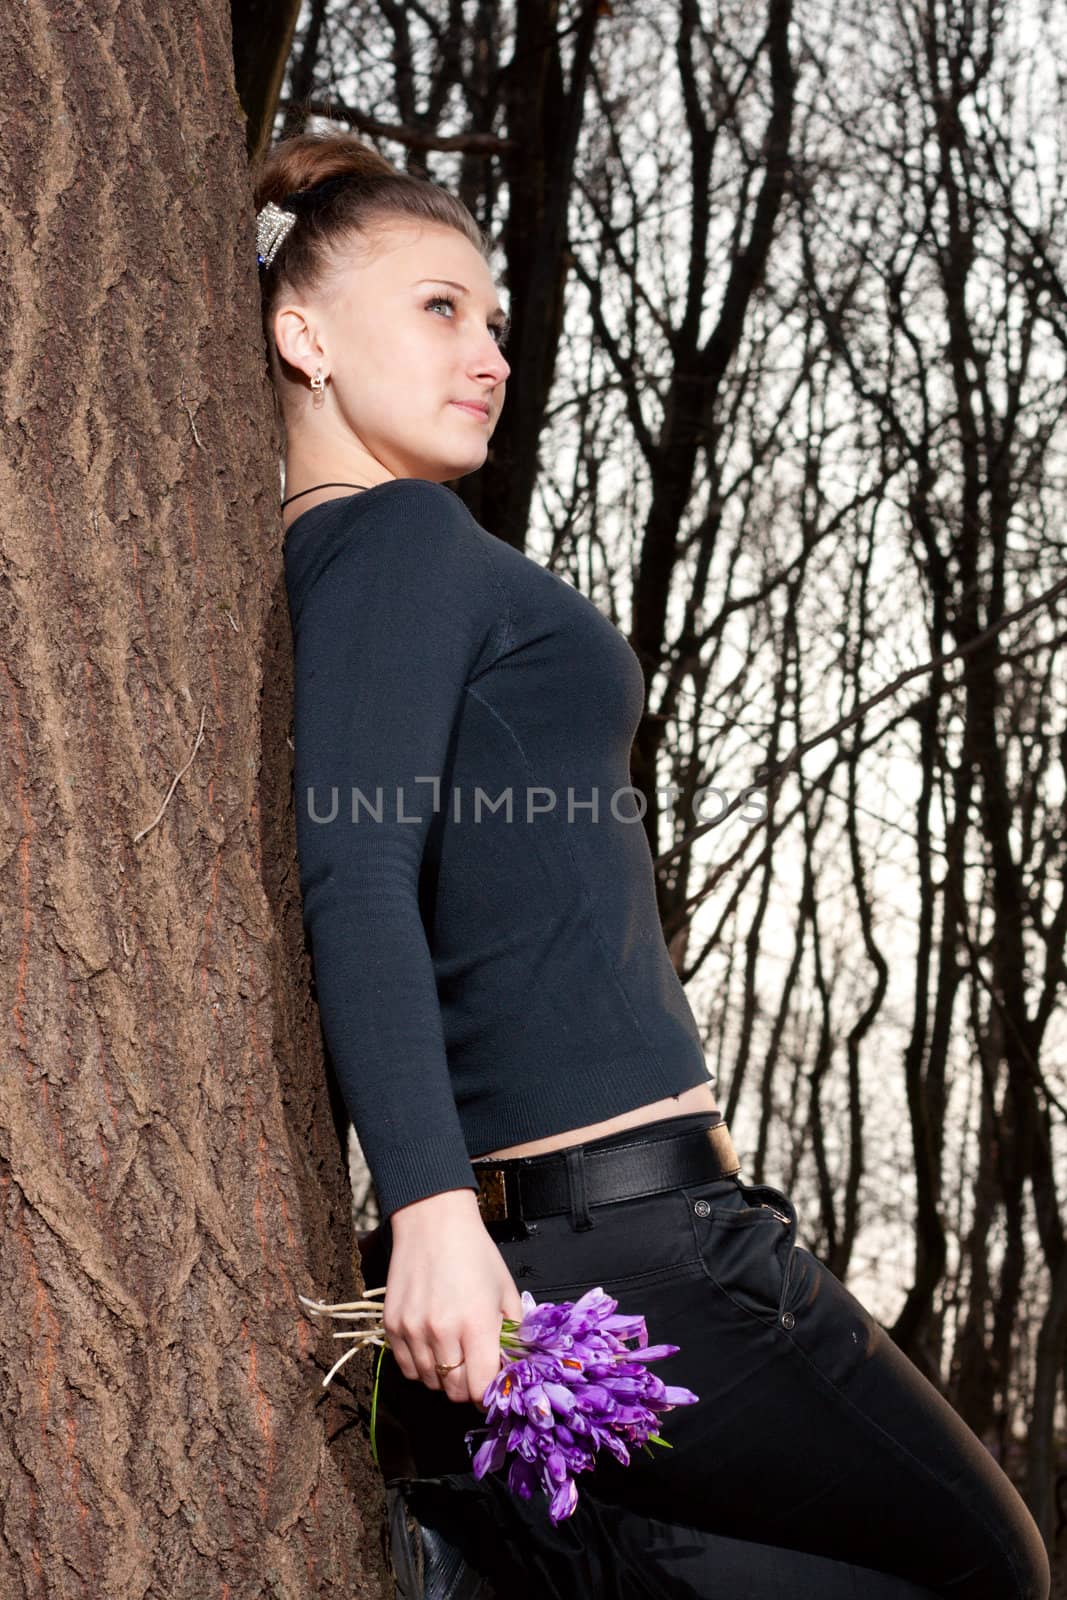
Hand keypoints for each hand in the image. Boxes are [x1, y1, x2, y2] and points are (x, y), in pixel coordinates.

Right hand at [383, 1188, 524, 1409]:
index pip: (480, 1389)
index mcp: (477, 1324)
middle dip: (468, 1387)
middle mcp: (443, 1332)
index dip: (489, 1395)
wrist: (433, 1222)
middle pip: (455, 1391)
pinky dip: (421, 1365)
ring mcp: (413, 1330)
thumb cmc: (475, 1253)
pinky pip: (407, 1367)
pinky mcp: (392, 1326)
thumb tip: (512, 1367)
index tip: (492, 1387)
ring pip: (430, 1382)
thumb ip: (512, 1333)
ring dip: (444, 1377)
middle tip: (474, 1369)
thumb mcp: (505, 1290)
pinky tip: (431, 1345)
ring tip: (452, 1352)